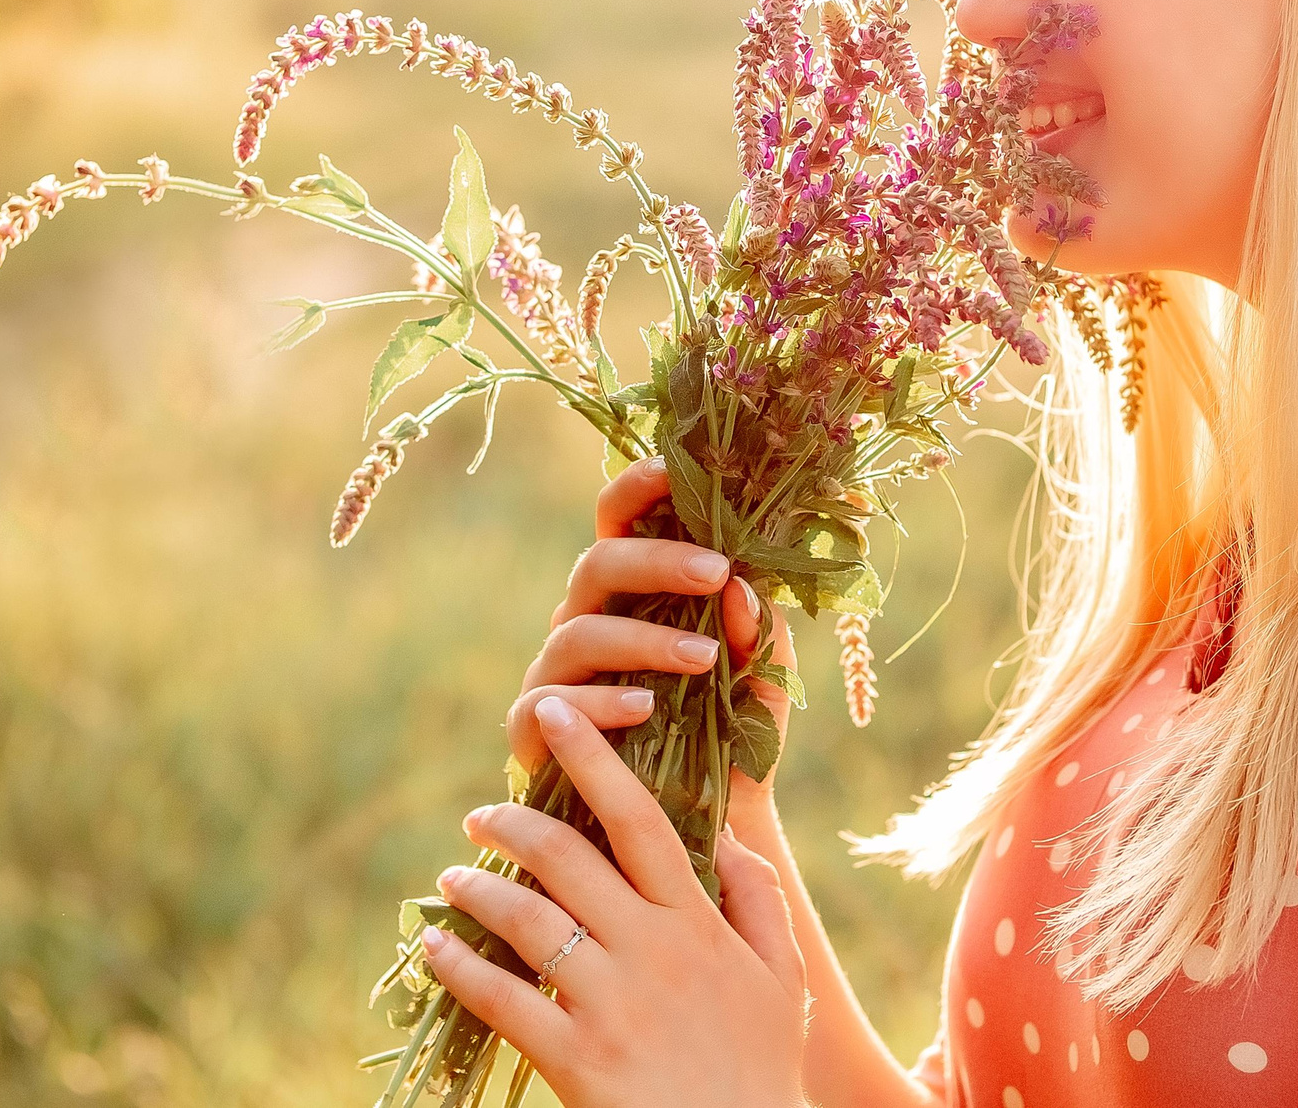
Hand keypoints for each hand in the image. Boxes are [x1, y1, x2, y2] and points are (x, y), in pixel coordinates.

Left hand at [427, 695, 809, 1107]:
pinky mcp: (574, 1057)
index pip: (640, 819)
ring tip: (452, 878)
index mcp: (697, 923)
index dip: (594, 760)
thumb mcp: (781, 979)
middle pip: (568, 858)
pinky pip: (502, 998)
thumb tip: (734, 841)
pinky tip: (434, 948)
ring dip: (478, 890)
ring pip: (527, 919)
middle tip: (480, 813)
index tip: (556, 717)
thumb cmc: (759, 1071)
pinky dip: (458, 967)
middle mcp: (651, 950)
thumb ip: (759, 902)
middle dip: (513, 823)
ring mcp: (610, 1003)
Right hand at [506, 455, 797, 814]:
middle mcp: (586, 618)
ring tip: (703, 660)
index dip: (640, 485)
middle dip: (658, 561)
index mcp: (633, 591)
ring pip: (579, 631)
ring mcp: (555, 671)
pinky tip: (645, 710)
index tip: (678, 468)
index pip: (621, 519)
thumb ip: (759, 632)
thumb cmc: (730, 735)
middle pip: (598, 562)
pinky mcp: (535, 730)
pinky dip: (601, 704)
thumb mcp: (762, 679)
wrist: (707, 828)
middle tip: (716, 572)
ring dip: (643, 639)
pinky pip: (553, 705)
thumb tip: (743, 588)